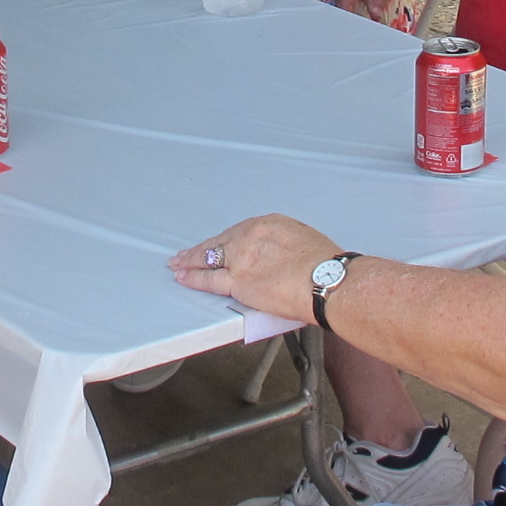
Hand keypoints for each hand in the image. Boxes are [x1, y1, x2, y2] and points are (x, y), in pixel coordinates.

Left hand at [169, 213, 337, 321]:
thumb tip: (276, 257)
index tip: (218, 244)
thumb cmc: (326, 265)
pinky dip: (193, 278)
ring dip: (190, 261)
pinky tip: (183, 277)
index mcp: (268, 223)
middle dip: (202, 248)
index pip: (238, 232)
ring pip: (208, 258)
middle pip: (219, 242)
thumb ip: (282, 245)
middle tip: (186, 252)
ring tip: (177, 263)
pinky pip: (209, 279)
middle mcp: (250, 237)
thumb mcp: (303, 240)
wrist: (328, 281)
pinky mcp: (238, 282)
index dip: (225, 241)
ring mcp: (241, 259)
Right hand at [335, 0, 415, 20]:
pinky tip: (360, 11)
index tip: (354, 28)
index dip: (349, 17)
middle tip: (357, 28)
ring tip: (359, 22)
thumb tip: (373, 15)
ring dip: (350, 9)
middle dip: (348, 15)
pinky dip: (353, 3)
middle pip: (341, 2)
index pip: (344, 2)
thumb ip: (379, 0)